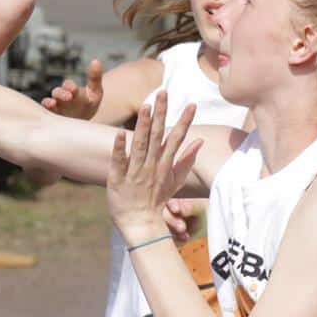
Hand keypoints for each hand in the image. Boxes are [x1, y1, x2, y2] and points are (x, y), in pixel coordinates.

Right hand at [41, 59, 103, 119]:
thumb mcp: (95, 91)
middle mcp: (61, 96)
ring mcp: (56, 107)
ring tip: (52, 104)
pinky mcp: (53, 117)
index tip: (74, 89)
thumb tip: (96, 60)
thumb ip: (95, 77)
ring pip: (48, 102)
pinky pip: (46, 114)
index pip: (68, 85)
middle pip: (58, 92)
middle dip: (62, 94)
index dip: (70, 87)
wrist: (83, 119)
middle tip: (68, 97)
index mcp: (71, 89)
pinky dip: (46, 113)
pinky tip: (50, 116)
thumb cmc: (89, 103)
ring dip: (50, 103)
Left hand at [107, 92, 202, 245]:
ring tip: (145, 107)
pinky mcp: (118, 179)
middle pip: (157, 136)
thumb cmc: (156, 201)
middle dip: (160, 114)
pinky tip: (120, 133)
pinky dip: (120, 149)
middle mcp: (151, 166)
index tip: (191, 103)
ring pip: (139, 145)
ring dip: (142, 126)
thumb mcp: (175, 181)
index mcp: (164, 165)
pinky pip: (119, 162)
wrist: (140, 224)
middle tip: (163, 92)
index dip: (183, 121)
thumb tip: (199, 141)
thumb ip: (186, 160)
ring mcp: (135, 172)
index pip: (176, 138)